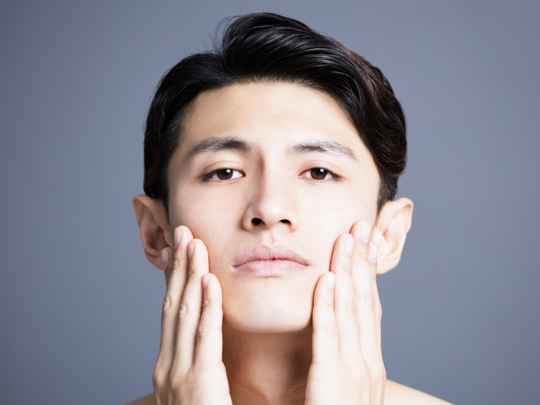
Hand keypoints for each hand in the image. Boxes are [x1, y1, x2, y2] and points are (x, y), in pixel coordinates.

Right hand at [152, 226, 232, 404]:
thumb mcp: (197, 388)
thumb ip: (200, 360)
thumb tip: (208, 332)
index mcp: (170, 365)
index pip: (172, 311)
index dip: (176, 277)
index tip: (182, 248)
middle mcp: (167, 364)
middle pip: (172, 304)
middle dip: (178, 266)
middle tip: (183, 231)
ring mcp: (178, 374)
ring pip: (183, 313)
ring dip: (189, 275)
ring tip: (194, 243)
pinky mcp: (198, 384)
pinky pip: (204, 337)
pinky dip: (205, 306)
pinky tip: (208, 281)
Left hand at [305, 220, 385, 403]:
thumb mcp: (343, 387)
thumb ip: (339, 359)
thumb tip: (332, 330)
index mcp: (367, 362)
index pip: (367, 307)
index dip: (366, 272)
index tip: (362, 242)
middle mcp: (367, 362)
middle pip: (365, 301)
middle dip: (363, 261)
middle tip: (361, 224)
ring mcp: (355, 373)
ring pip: (352, 312)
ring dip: (350, 272)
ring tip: (347, 238)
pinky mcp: (334, 384)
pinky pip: (330, 339)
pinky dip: (330, 308)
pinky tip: (328, 281)